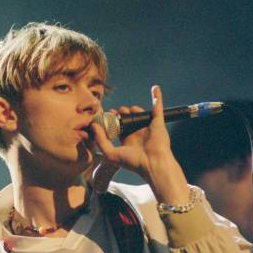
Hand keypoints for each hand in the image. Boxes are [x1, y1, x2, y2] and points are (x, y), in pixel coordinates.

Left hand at [91, 85, 189, 203]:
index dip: (112, 121)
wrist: (152, 164)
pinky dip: (157, 97)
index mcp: (128, 141)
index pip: (118, 127)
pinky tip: (155, 89)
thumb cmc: (133, 162)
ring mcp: (148, 127)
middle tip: (115, 113)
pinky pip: (157, 107)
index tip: (106, 116)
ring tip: (127, 111)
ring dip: (132, 109)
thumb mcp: (111, 154)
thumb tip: (94, 126)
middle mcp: (138, 133)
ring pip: (139, 113)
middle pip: (128, 118)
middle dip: (121, 113)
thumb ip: (101, 140)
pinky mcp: (158, 122)